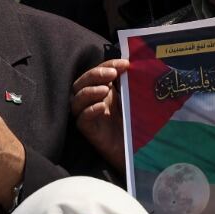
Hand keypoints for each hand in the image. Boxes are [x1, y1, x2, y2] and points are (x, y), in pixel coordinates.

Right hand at [71, 59, 127, 173]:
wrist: (137, 150)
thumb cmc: (135, 122)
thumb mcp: (133, 99)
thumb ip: (129, 85)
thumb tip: (132, 65)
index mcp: (102, 89)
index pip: (98, 71)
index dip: (109, 64)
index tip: (125, 63)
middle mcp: (92, 101)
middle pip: (81, 82)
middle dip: (95, 74)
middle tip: (112, 73)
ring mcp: (88, 115)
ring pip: (76, 100)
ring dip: (89, 91)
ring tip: (105, 89)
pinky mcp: (88, 131)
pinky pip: (81, 119)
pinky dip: (90, 111)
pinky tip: (101, 107)